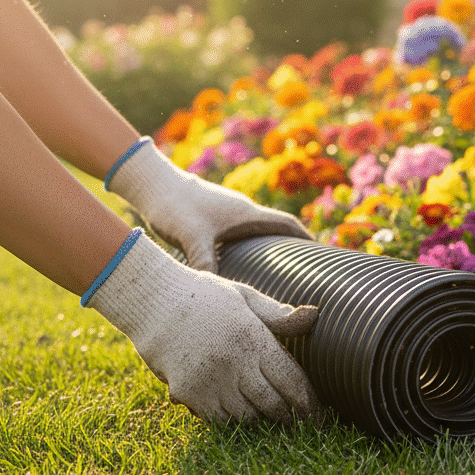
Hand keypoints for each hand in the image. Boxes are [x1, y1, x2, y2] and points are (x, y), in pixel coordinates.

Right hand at [85, 230, 320, 421]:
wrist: (151, 302)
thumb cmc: (203, 297)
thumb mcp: (244, 297)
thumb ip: (278, 315)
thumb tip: (314, 316)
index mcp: (253, 338)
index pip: (291, 381)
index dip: (308, 403)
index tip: (319, 415)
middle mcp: (234, 363)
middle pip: (273, 405)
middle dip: (290, 418)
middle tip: (302, 425)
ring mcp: (209, 381)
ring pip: (247, 417)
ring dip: (262, 421)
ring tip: (274, 422)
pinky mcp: (188, 394)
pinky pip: (218, 420)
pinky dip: (232, 422)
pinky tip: (241, 417)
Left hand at [107, 138, 309, 272]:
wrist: (151, 183)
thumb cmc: (174, 205)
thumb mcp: (191, 236)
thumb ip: (205, 262)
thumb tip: (217, 290)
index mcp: (247, 214)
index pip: (287, 225)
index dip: (306, 239)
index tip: (323, 255)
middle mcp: (242, 213)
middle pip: (277, 230)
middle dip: (292, 248)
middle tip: (305, 272)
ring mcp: (228, 215)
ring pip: (258, 234)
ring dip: (269, 249)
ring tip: (276, 275)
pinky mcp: (213, 219)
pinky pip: (240, 236)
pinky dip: (248, 250)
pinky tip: (240, 268)